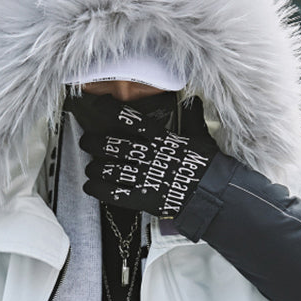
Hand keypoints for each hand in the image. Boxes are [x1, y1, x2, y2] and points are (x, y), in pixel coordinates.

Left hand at [67, 94, 218, 217]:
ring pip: (111, 169)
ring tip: (90, 167)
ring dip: (96, 167)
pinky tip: (89, 186)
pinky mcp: (143, 199)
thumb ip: (193, 118)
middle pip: (114, 145)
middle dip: (96, 143)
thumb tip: (193, 100)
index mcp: (161, 139)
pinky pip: (115, 194)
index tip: (99, 105)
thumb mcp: (201, 137)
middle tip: (87, 141)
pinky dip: (99, 190)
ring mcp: (144, 178)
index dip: (111, 111)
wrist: (213, 194)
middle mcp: (149, 156)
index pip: (131, 120)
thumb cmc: (208, 165)